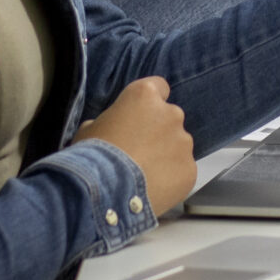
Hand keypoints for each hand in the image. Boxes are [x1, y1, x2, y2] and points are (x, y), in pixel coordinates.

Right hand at [73, 74, 193, 214]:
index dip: (148, 104)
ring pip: (178, 146)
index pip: (158, 87)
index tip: (140, 117)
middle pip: (169, 118)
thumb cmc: (93, 155)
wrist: (104, 192)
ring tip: (143, 175)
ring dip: (165, 156)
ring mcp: (183, 142)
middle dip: (158, 132)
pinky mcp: (190, 170)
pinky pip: (182, 171)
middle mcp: (170, 113)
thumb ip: (110, 121)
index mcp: (144, 95)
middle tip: (138, 152)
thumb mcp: (89, 129)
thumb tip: (112, 130)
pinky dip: (171, 178)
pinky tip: (152, 188)